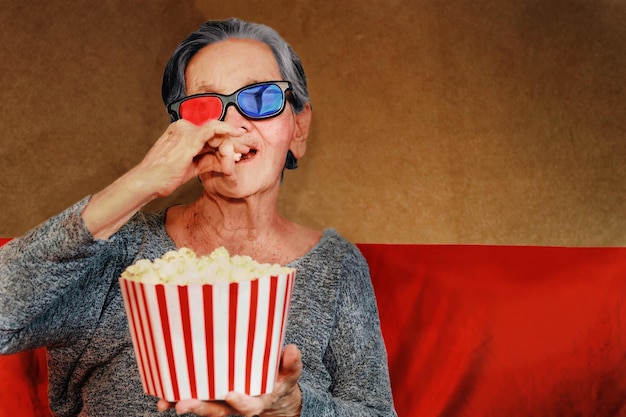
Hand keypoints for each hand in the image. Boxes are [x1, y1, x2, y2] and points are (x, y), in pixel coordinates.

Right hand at [133, 119, 247, 198]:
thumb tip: (225, 160)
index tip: (238, 149)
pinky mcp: (188, 138)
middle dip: (233, 140)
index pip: (208, 133)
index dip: (225, 141)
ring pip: (216, 132)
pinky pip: (213, 130)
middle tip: (247, 148)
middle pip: (214, 132)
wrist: (148, 182)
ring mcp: (184, 131)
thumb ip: (207, 160)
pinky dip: (226, 131)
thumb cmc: (164, 177)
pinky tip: (237, 134)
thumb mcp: (191, 167)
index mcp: (180, 132)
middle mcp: (182, 127)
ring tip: (245, 148)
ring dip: (232, 140)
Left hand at [157, 344, 302, 415]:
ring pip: (203, 408)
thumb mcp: (290, 374)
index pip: (249, 406)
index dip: (240, 402)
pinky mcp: (211, 397)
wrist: (271, 397)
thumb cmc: (279, 380)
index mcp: (257, 401)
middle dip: (201, 408)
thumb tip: (291, 349)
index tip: (231, 394)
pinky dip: (177, 399)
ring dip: (184, 406)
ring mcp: (222, 404)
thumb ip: (291, 364)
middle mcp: (236, 407)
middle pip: (218, 412)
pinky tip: (162, 397)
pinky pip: (194, 400)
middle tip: (183, 404)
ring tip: (166, 403)